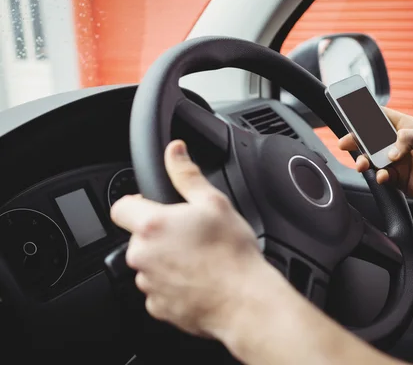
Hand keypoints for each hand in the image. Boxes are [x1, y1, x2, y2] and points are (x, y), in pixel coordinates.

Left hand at [110, 140, 269, 337]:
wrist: (245, 300)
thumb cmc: (232, 253)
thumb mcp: (214, 203)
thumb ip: (187, 175)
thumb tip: (174, 151)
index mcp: (152, 226)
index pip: (121, 207)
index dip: (138, 204)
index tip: (156, 207)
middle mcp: (142, 256)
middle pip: (140, 238)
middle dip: (161, 234)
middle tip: (192, 235)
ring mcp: (149, 284)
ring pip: (150, 264)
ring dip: (167, 260)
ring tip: (200, 259)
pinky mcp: (159, 307)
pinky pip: (160, 289)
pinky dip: (175, 284)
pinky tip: (200, 279)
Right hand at [338, 107, 412, 208]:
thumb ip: (407, 138)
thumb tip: (389, 151)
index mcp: (406, 127)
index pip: (381, 116)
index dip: (365, 113)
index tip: (349, 112)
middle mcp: (398, 143)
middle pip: (370, 138)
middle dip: (356, 139)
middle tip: (345, 142)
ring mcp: (397, 161)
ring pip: (372, 159)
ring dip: (364, 160)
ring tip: (362, 163)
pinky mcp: (398, 179)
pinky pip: (381, 176)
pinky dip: (378, 176)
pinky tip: (383, 176)